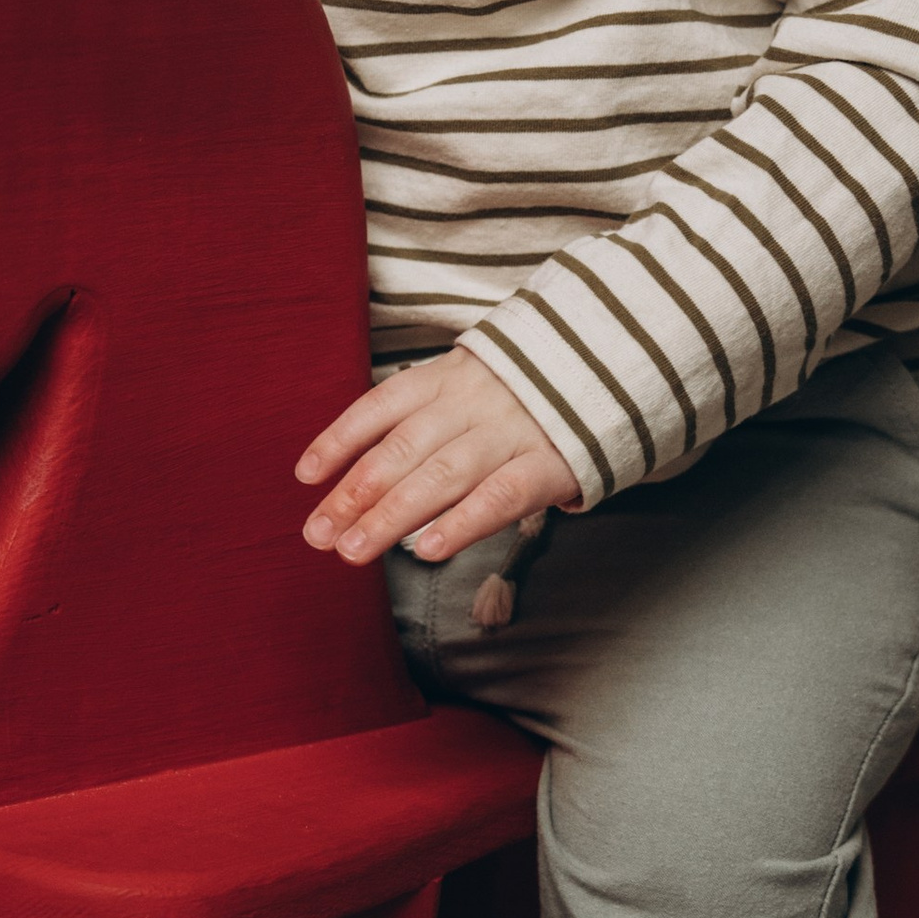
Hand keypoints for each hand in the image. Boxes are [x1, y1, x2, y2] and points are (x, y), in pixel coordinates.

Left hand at [298, 346, 577, 564]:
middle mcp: (472, 402)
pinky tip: (428, 549)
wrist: (612, 367)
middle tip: (318, 534)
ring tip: (354, 550)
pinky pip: (501, 495)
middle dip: (354, 494)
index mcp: (446, 377)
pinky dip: (463, 522)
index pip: (380, 407)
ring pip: (442, 476)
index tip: (306, 476)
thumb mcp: (468, 384)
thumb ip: (421, 418)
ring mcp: (511, 431)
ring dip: (392, 516)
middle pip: (402, 450)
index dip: (340, 439)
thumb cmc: (523, 392)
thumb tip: (355, 473)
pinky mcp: (551, 462)